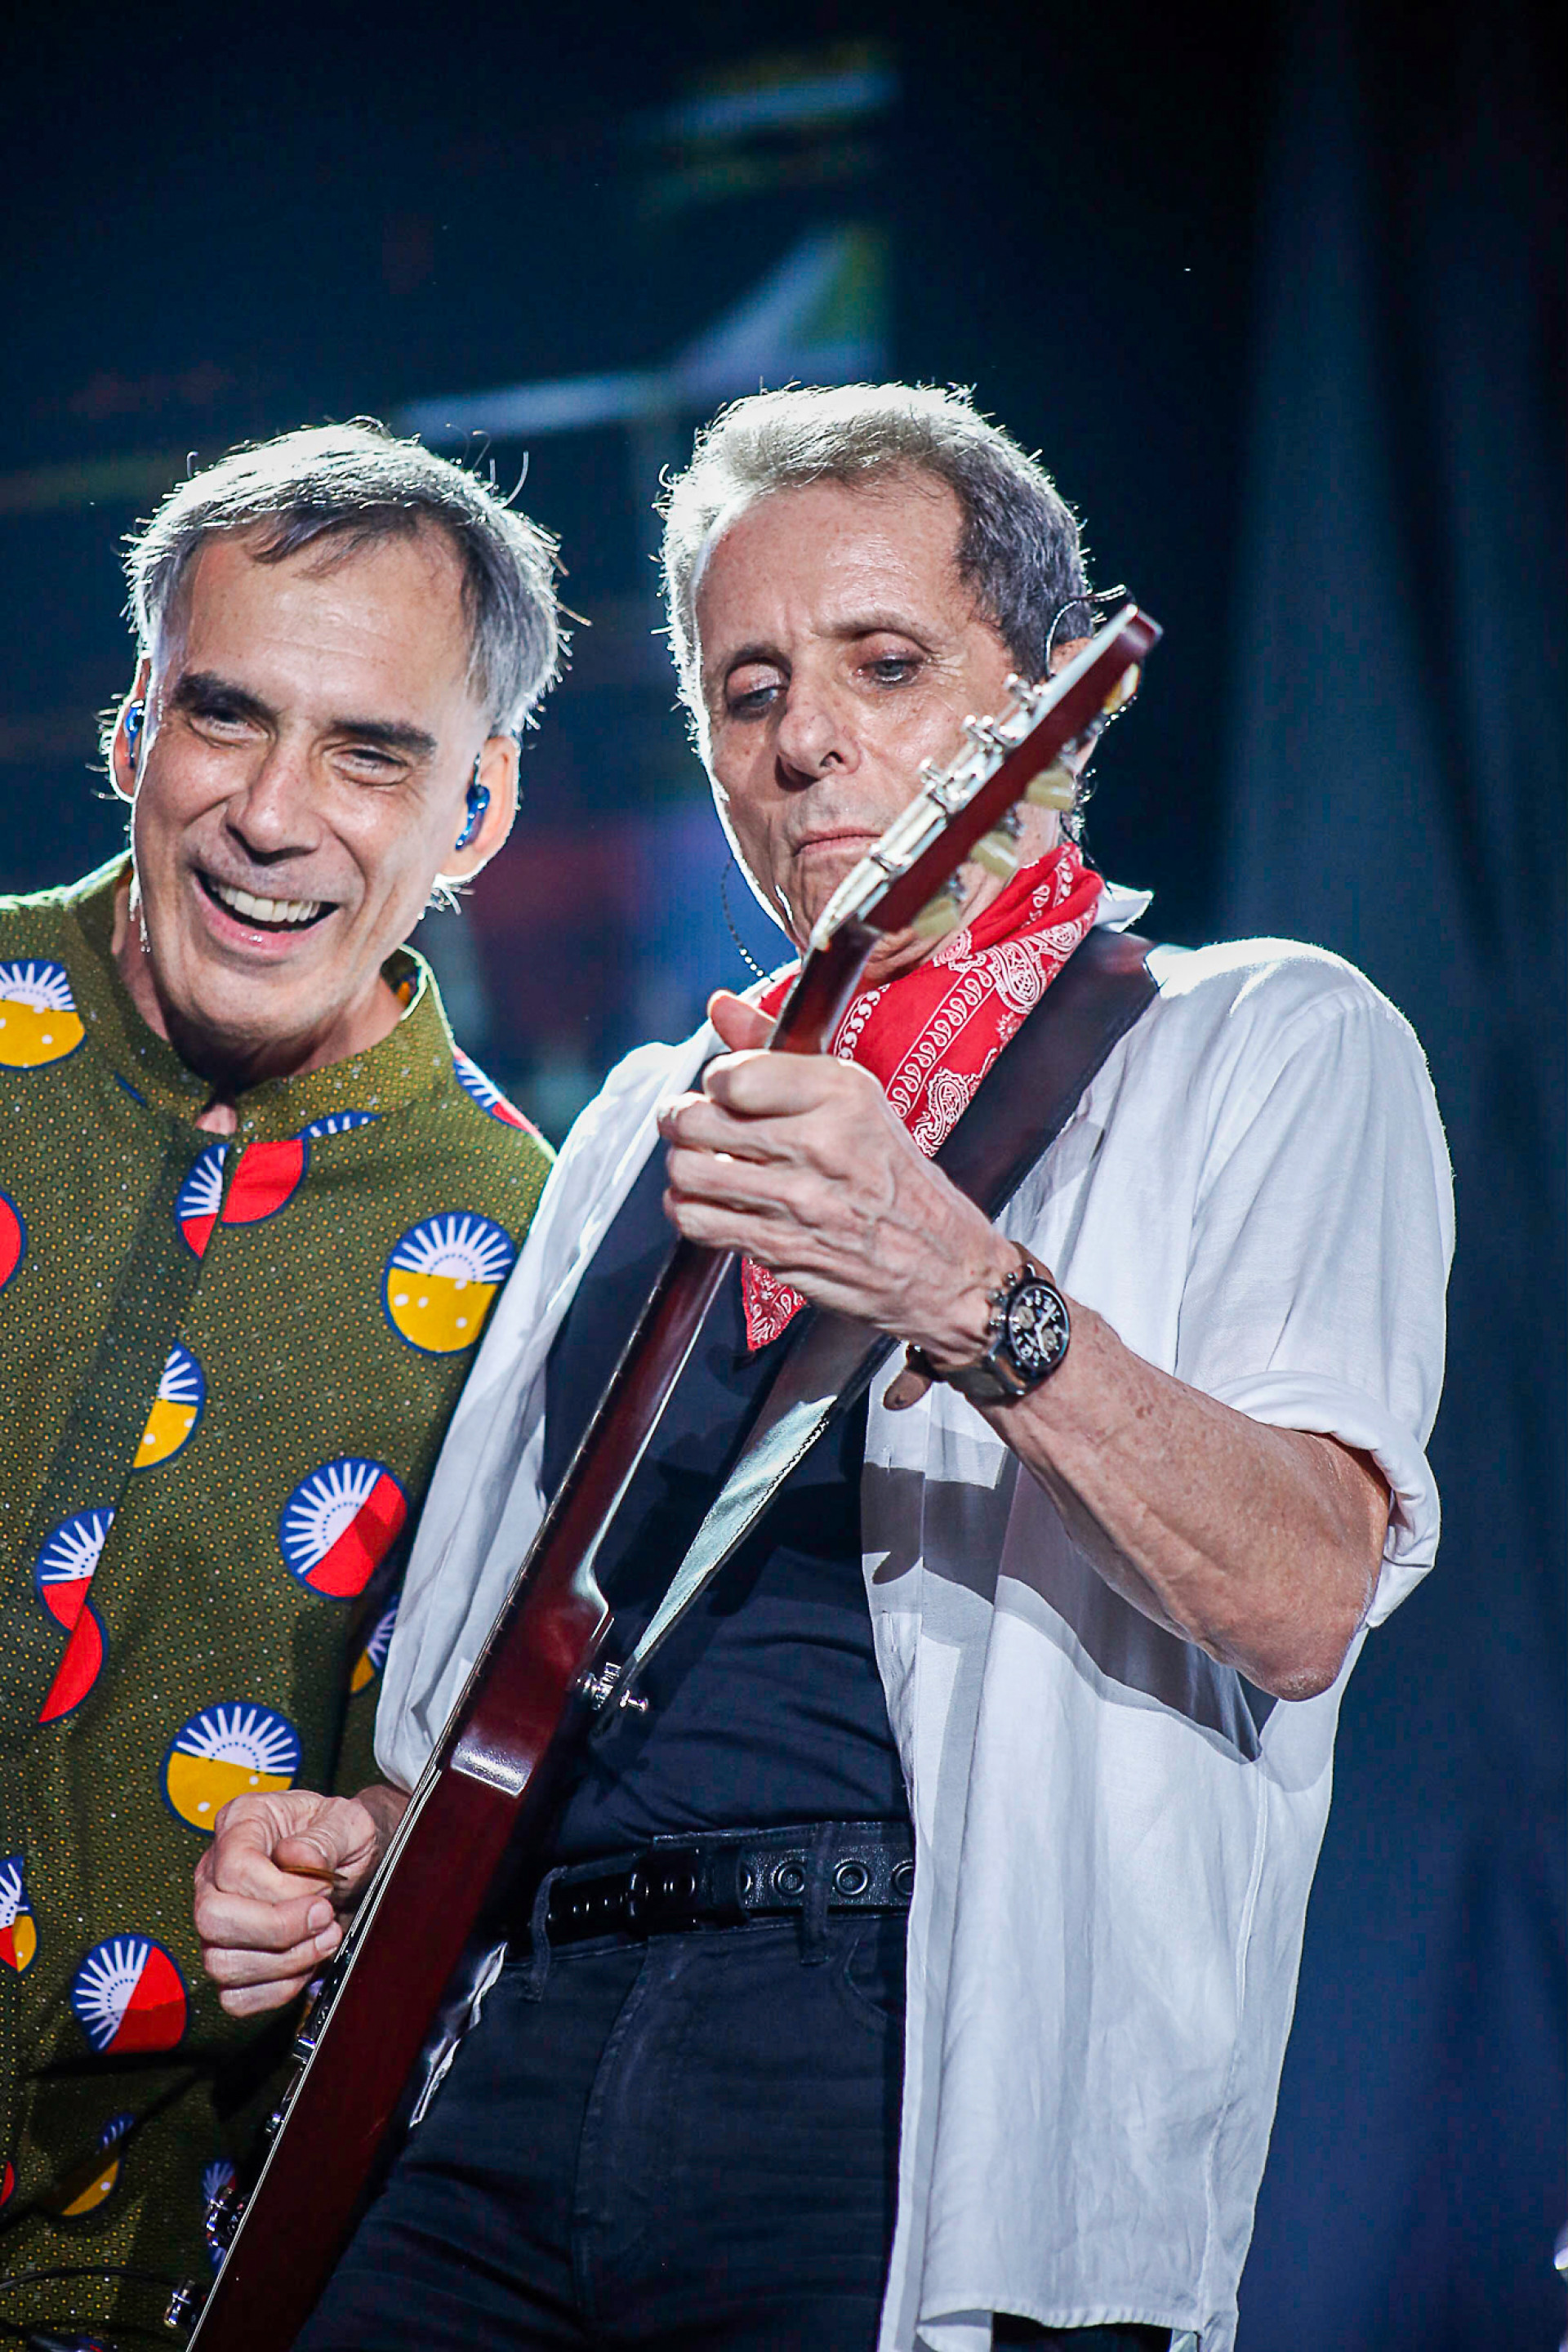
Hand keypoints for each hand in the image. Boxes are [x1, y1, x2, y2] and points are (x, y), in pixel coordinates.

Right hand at [194, 1785, 402, 2017]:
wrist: (354, 1865)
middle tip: (325, 1916)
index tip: (323, 1887)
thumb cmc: (343, 1836)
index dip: (282, 1889)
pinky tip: (307, 1961)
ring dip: (285, 1961)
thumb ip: (327, 1837)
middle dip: (277, 1930)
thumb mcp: (349, 1821)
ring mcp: (217, 1920)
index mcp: (240, 1824)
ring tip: (327, 1936)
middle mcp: (215, 1873)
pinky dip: (278, 1989)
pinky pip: (235, 1997)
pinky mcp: (230, 1958)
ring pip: (221, 1963)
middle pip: (212, 1919)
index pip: (234, 1870)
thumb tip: (299, 1860)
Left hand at [658, 990, 1015, 1362]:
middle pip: (698, 1120)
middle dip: (681, 1120)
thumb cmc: (896, 1178)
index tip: (725, 1092)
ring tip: (701, 1163)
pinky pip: (697, 1220)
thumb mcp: (853, 1098)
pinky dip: (689, 1210)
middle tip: (692, 1124)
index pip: (732, 1075)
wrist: (943, 1263)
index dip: (715, 1082)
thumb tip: (720, 1004)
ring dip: (683, 1168)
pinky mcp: (780, 1248)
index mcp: (841, 1092)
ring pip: (689, 1170)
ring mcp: (797, 1200)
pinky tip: (712, 1203)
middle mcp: (819, 1142)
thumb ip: (776, 1051)